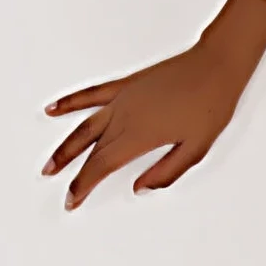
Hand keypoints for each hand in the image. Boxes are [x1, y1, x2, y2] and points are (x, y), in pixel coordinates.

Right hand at [44, 0, 265, 208]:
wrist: (216, 66)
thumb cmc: (210, 105)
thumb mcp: (196, 149)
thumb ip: (166, 172)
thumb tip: (140, 188)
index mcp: (140, 136)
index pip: (103, 166)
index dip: (84, 185)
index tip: (72, 200)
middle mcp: (125, 116)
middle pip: (91, 150)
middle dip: (72, 172)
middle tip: (60, 189)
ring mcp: (122, 99)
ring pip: (84, 126)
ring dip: (64, 146)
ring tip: (50, 163)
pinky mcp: (126, 84)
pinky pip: (91, 95)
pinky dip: (70, 103)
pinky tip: (53, 109)